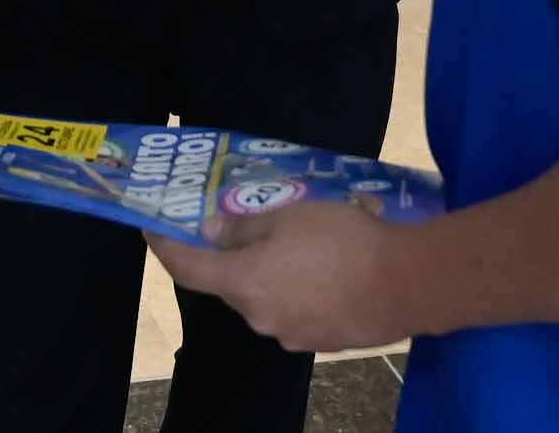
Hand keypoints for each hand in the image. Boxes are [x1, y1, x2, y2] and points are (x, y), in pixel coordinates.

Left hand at [150, 204, 414, 354]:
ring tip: (303, 246)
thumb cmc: (342, 241)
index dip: (165, 248)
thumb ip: (243, 228)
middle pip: (232, 284)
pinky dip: (299, 291)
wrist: (407, 284)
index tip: (151, 230)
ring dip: (272, 274)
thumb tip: (211, 233)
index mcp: (244, 284)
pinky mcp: (323, 342)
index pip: (188, 269)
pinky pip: (297, 311)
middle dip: (235, 257)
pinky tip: (327, 271)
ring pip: (267, 299)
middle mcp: (260, 318)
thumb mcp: (288, 216)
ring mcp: (292, 335)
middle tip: (253, 225)